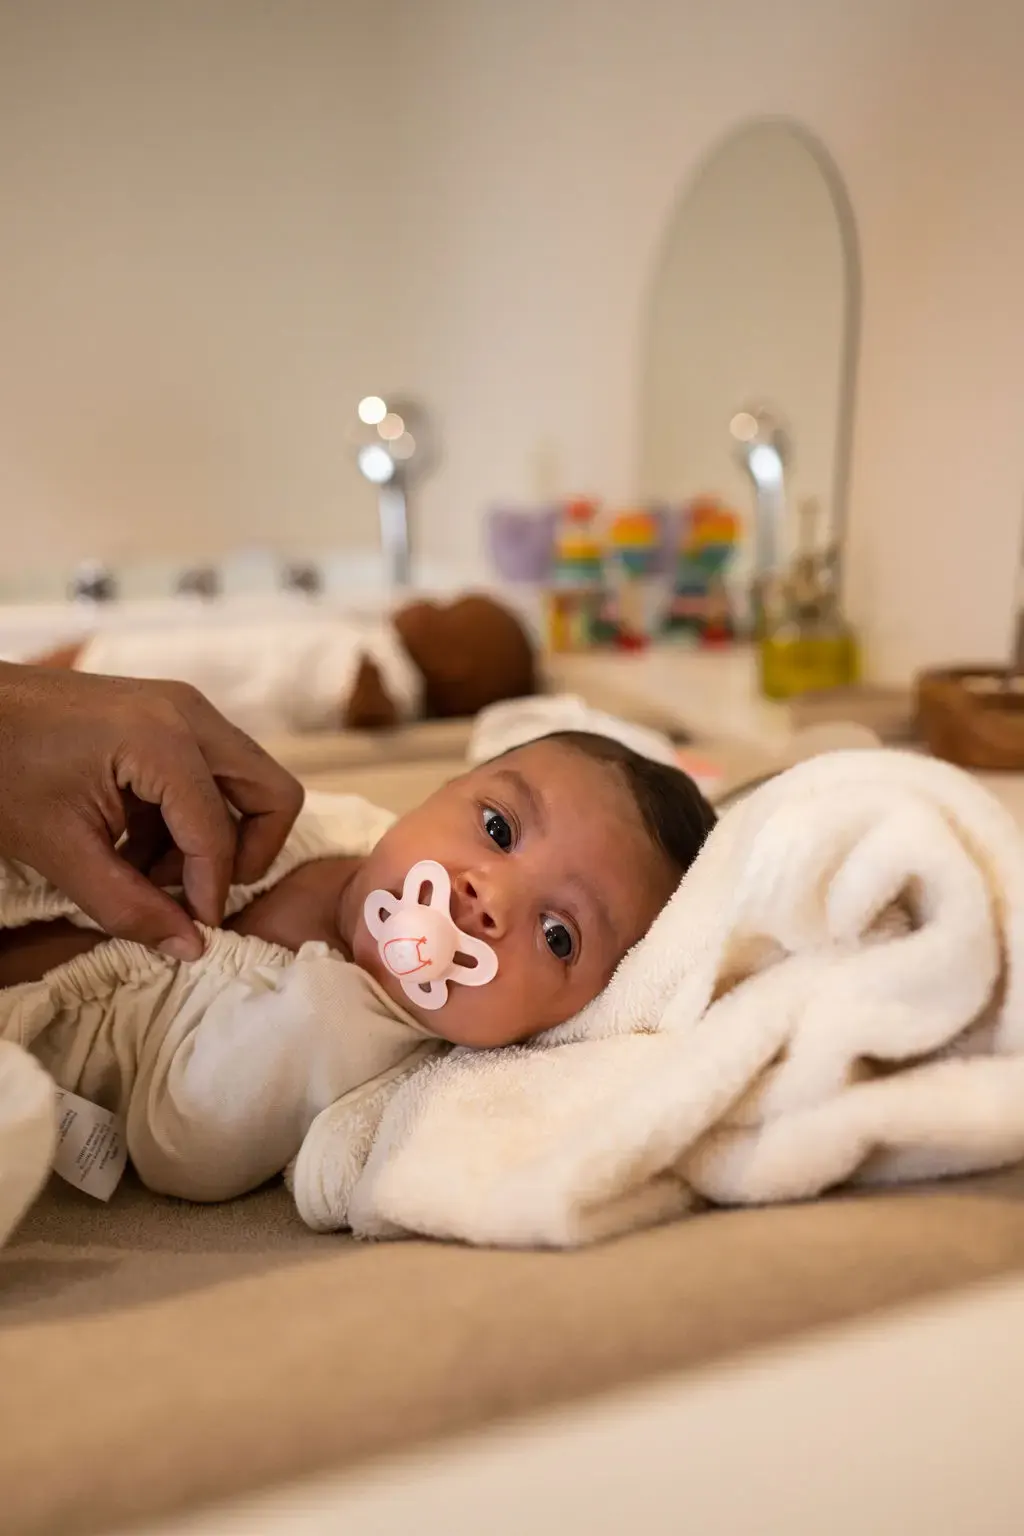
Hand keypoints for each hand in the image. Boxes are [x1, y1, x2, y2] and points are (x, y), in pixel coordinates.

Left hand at [0, 663, 304, 958]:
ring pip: (246, 783)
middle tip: (196, 893)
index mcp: (163, 739)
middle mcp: (189, 714)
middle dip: (246, 855)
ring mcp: (182, 709)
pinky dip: (189, 818)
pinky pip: (211, 772)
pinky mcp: (168, 714)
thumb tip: (190, 948)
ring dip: (214, 838)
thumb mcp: (57, 848)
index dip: (210, 894)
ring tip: (145, 872)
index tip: (190, 932)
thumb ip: (127, 905)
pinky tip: (133, 845)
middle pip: (270, 794)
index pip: (218, 834)